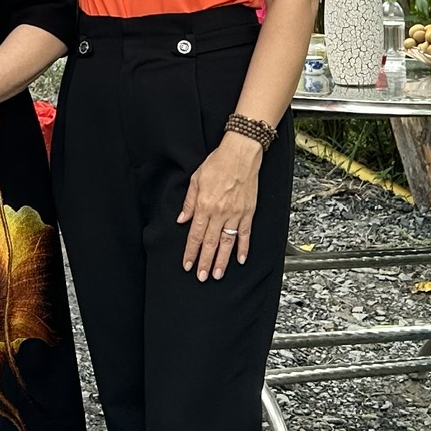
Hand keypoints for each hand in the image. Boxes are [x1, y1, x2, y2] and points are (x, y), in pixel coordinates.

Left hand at [177, 133, 262, 279]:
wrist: (241, 153)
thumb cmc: (218, 163)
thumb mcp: (196, 179)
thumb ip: (189, 202)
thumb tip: (182, 220)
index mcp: (204, 205)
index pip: (195, 235)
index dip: (191, 252)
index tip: (188, 264)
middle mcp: (220, 212)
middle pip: (210, 243)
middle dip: (205, 262)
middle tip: (202, 276)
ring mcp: (235, 214)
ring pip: (227, 243)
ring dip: (222, 260)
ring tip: (218, 274)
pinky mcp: (248, 212)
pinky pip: (245, 234)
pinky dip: (244, 248)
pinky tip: (241, 259)